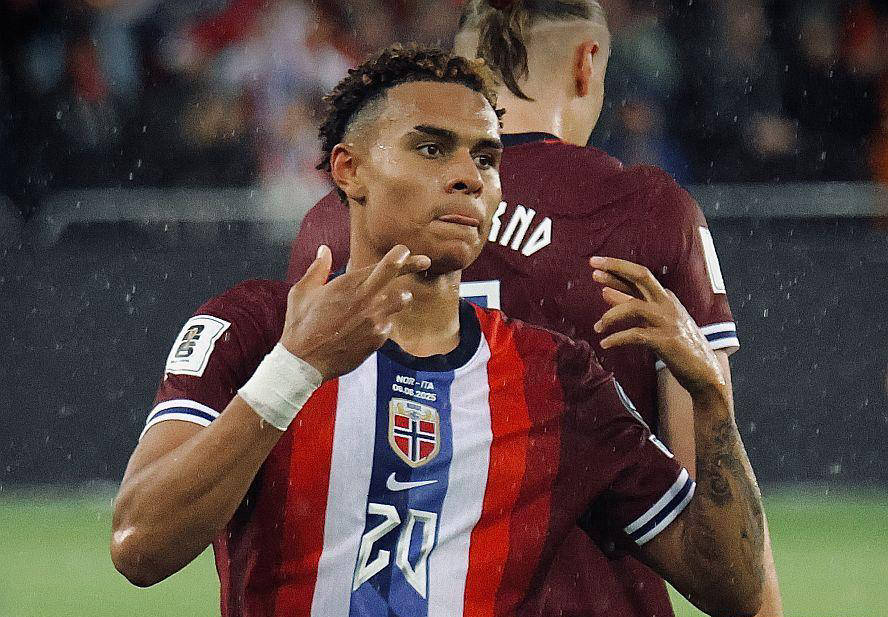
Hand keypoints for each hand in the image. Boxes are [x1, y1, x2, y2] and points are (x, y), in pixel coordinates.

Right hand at [281, 245, 430, 379]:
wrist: (304, 362)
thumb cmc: (300, 326)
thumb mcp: (302, 292)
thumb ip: (317, 269)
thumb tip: (324, 250)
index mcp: (348, 284)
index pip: (383, 264)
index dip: (401, 256)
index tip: (406, 252)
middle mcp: (365, 299)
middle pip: (396, 275)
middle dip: (413, 264)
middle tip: (424, 261)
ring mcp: (374, 320)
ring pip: (400, 302)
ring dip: (399, 298)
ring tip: (395, 298)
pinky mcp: (377, 339)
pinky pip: (388, 326)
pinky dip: (382, 324)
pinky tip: (367, 328)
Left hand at [589, 256, 724, 396]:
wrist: (703, 370)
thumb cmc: (677, 343)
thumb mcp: (653, 320)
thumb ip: (631, 304)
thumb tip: (605, 291)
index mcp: (664, 297)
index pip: (638, 276)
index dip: (617, 268)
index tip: (595, 263)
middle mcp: (667, 304)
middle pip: (641, 276)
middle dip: (616, 270)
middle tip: (594, 270)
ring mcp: (667, 321)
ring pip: (634, 307)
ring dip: (610, 316)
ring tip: (597, 327)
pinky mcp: (665, 341)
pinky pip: (635, 335)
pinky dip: (617, 338)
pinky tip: (605, 344)